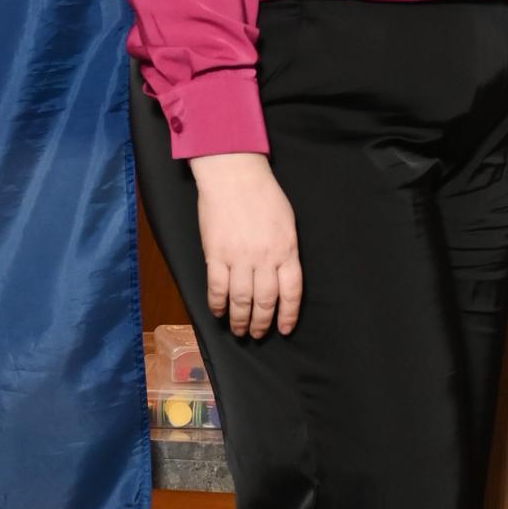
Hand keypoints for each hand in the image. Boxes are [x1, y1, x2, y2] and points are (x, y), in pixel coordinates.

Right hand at [187, 152, 302, 336]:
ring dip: (240, 319)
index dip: (288, 314)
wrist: (234, 174)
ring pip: (241, 300)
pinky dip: (217, 304)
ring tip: (239, 330)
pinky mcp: (215, 254)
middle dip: (262, 322)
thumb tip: (282, 273)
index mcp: (286, 249)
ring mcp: (239, 257)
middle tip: (258, 334)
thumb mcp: (287, 221)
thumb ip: (286, 249)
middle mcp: (264, 258)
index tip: (285, 328)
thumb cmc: (263, 193)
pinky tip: (218, 312)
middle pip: (265, 301)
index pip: (292, 292)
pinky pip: (217, 288)